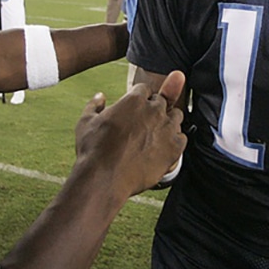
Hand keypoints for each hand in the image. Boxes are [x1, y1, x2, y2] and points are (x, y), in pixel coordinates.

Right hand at [73, 70, 186, 198]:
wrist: (104, 178)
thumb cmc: (92, 150)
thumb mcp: (86, 122)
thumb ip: (94, 105)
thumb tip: (100, 96)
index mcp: (134, 99)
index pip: (144, 89)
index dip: (139, 99)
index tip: (134, 110)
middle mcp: (154, 110)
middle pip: (162, 101)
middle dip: (153, 109)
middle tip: (143, 125)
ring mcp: (166, 128)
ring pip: (176, 116)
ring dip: (167, 122)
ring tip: (154, 136)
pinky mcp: (174, 148)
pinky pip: (182, 138)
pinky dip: (174, 141)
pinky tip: (162, 148)